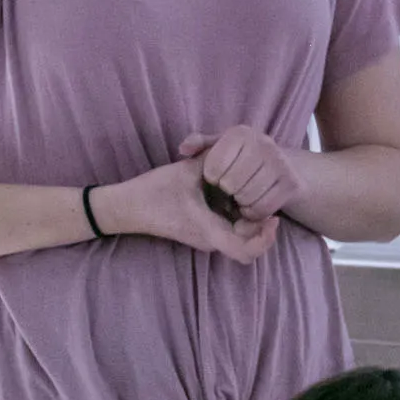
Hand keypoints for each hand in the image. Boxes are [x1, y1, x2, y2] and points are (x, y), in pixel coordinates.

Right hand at [98, 156, 279, 263]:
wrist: (125, 208)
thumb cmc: (153, 191)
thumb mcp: (186, 171)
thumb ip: (215, 160)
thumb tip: (236, 147)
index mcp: (209, 231)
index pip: (247, 252)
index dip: (265, 239)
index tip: (274, 217)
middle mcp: (209, 241)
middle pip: (247, 244)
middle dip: (261, 225)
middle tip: (267, 199)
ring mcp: (203, 239)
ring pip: (237, 237)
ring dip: (249, 220)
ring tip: (253, 193)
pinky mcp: (198, 232)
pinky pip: (225, 230)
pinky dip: (235, 217)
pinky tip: (233, 195)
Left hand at [181, 125, 306, 221]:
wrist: (281, 164)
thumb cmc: (241, 157)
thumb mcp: (219, 147)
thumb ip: (199, 145)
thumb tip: (183, 149)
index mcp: (241, 133)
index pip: (214, 167)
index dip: (211, 178)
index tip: (217, 176)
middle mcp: (264, 143)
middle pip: (231, 184)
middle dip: (226, 192)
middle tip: (230, 189)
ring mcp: (281, 163)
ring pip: (247, 197)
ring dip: (240, 203)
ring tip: (240, 196)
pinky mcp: (292, 183)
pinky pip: (263, 209)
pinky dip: (254, 212)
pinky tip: (252, 204)